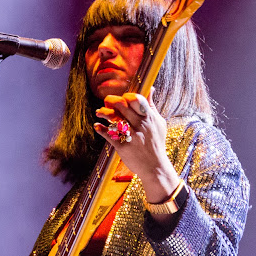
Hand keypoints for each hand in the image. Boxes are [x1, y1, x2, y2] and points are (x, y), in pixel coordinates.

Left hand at [93, 89, 180, 207]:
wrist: (155, 167)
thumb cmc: (157, 142)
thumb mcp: (158, 122)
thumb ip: (151, 105)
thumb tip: (150, 89)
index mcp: (149, 117)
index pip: (136, 99)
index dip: (127, 96)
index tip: (123, 98)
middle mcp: (140, 125)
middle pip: (122, 106)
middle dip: (111, 101)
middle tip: (107, 102)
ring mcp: (131, 136)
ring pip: (114, 118)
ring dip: (103, 113)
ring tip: (99, 112)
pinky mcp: (123, 146)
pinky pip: (109, 134)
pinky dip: (100, 129)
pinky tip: (97, 126)